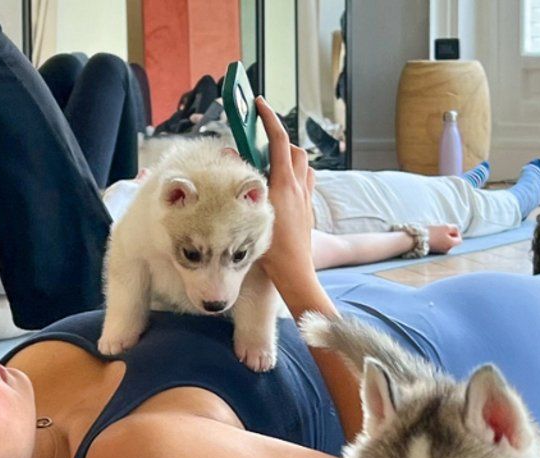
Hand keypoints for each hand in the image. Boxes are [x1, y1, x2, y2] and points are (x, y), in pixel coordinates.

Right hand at [255, 96, 316, 292]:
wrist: (294, 273)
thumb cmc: (271, 250)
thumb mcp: (250, 213)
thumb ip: (240, 183)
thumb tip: (230, 157)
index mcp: (284, 184)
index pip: (278, 139)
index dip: (268, 117)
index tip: (258, 103)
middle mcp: (299, 187)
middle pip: (293, 149)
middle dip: (279, 141)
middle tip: (260, 145)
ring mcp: (306, 198)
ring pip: (303, 165)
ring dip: (289, 159)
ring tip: (270, 167)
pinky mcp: (308, 210)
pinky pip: (306, 182)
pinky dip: (295, 176)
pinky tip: (282, 189)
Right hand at [427, 224, 462, 253]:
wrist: (418, 238)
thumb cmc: (433, 232)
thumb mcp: (446, 226)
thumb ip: (455, 228)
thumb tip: (456, 232)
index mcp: (451, 245)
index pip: (459, 240)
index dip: (456, 233)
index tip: (448, 229)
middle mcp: (447, 250)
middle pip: (452, 241)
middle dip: (449, 235)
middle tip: (441, 230)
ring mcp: (440, 251)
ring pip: (446, 242)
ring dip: (443, 237)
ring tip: (436, 233)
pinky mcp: (434, 251)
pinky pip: (440, 244)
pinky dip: (439, 240)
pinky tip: (433, 237)